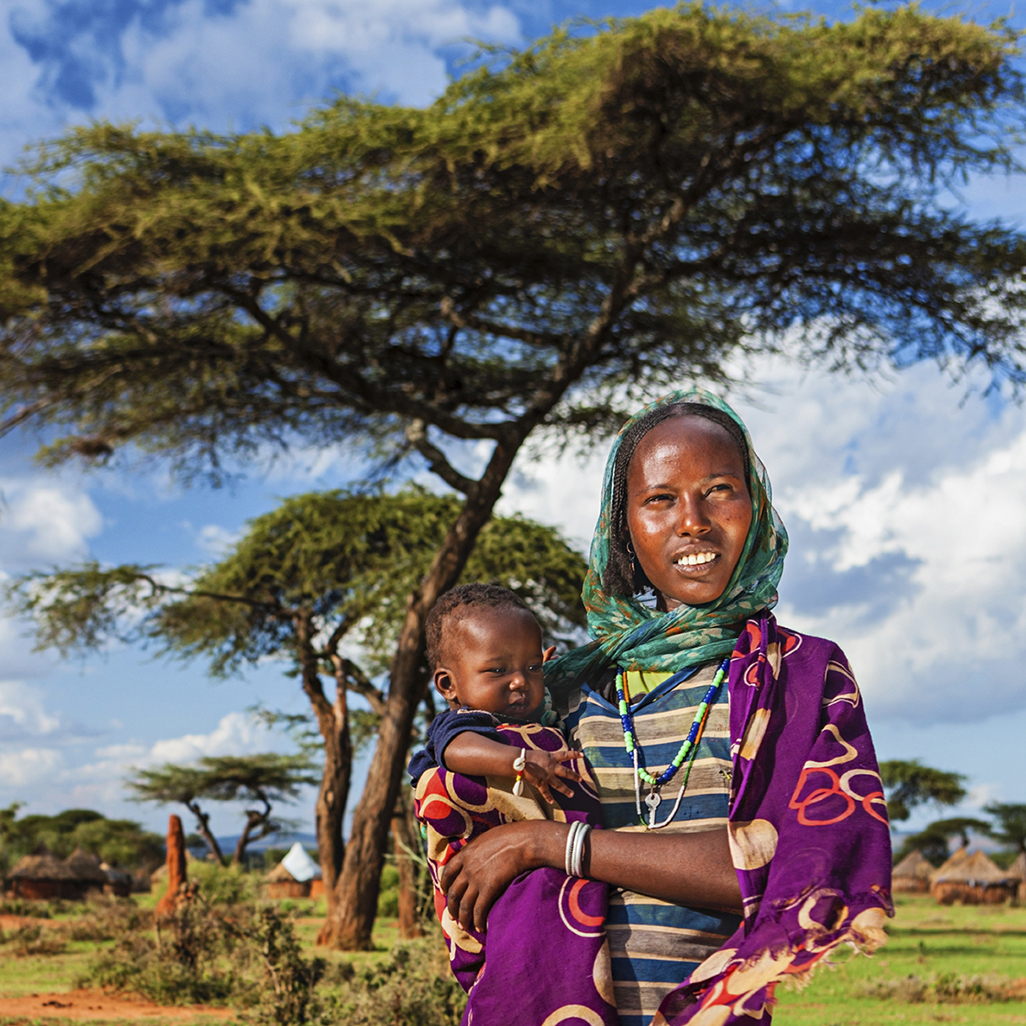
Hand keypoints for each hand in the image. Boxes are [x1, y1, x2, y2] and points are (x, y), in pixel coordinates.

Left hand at [440, 820, 561, 932]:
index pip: (447, 872)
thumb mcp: (486, 837)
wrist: (523, 841)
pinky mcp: (489, 889)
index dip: (444, 884)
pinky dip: (478, 921)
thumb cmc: (510, 835)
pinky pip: (479, 910)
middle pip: (453, 892)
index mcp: (466, 853)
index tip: (444, 891)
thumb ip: (477, 849)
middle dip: (452, 907)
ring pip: (464, 905)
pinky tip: (480, 928)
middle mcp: (468, 868)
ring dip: (463, 918)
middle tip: (452, 917)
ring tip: (463, 926)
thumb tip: (476, 855)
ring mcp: (477, 880)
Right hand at [523, 748, 582, 803]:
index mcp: (552, 758)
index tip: (582, 755)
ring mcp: (547, 776)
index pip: (566, 755)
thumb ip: (550, 758)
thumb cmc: (529, 756)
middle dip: (574, 776)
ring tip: (572, 794)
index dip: (574, 754)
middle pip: (566, 772)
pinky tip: (552, 801)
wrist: (521, 761)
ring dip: (566, 790)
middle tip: (580, 779)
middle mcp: (552, 767)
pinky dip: (548, 797)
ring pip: (559, 785)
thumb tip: (555, 759)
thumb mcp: (543, 754)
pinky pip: (545, 792)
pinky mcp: (540, 783)